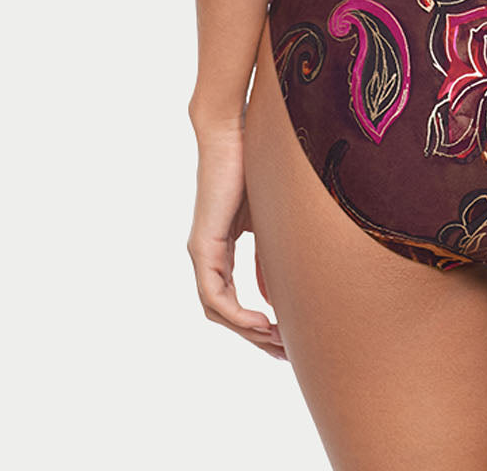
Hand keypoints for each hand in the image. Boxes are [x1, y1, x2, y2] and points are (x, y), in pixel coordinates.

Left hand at [187, 120, 285, 359]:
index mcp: (220, 250)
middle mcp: (206, 256)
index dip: (255, 324)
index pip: (232, 300)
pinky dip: (237, 315)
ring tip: (277, 342)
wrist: (234, 133)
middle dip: (254, 337)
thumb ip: (270, 257)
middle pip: (223, 313)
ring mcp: (202, 252)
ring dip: (246, 332)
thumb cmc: (253, 165)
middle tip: (284, 353)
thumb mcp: (269, 221)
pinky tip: (263, 322)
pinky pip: (214, 295)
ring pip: (217, 310)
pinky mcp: (203, 245)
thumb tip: (279, 296)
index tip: (284, 337)